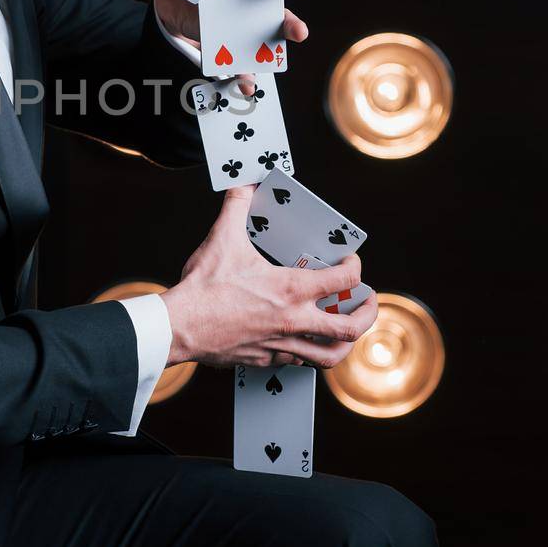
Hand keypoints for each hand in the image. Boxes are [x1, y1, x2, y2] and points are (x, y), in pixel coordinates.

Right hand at [161, 186, 375, 369]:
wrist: (179, 326)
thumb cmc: (203, 287)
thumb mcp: (222, 240)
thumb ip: (236, 207)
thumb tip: (242, 185)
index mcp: (290, 290)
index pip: (344, 281)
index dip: (355, 268)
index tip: (350, 261)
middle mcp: (293, 320)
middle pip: (349, 329)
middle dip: (367, 314)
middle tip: (368, 302)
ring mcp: (281, 344)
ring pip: (330, 356)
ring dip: (344, 343)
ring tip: (346, 330)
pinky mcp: (265, 358)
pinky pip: (298, 361)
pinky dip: (307, 350)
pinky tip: (301, 339)